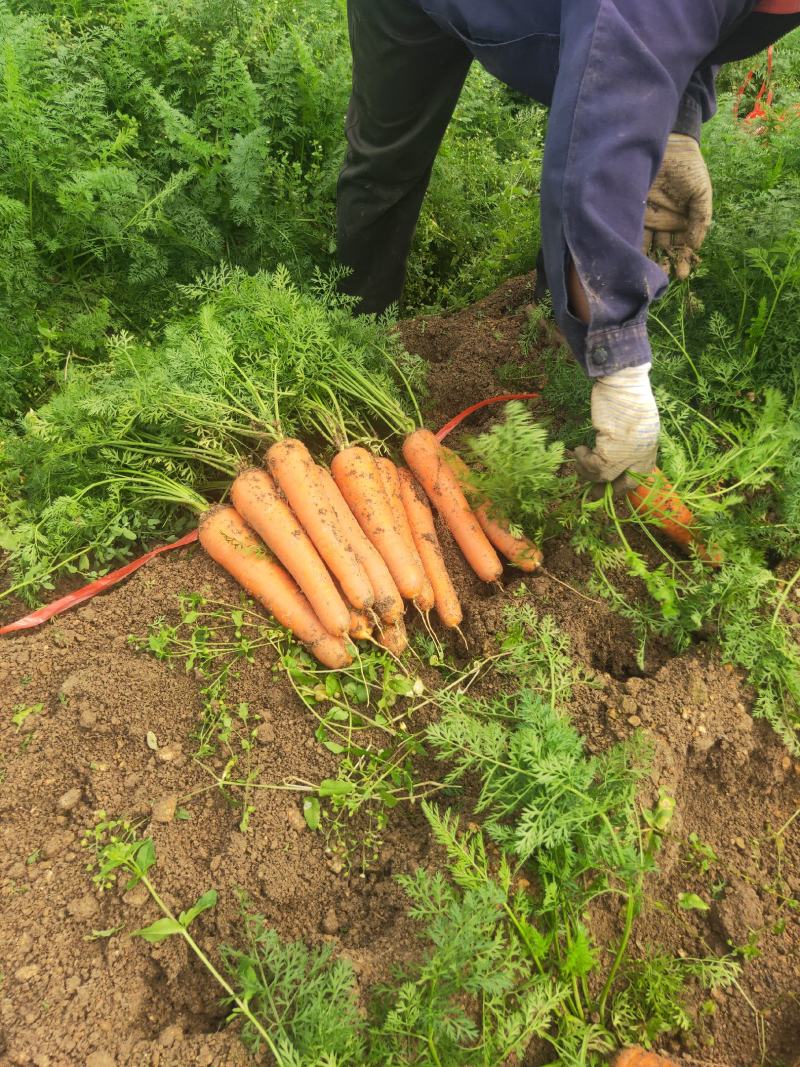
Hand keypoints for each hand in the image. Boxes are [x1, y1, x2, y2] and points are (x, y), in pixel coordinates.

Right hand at [573, 363, 658, 491]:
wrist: (623, 382)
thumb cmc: (628, 396)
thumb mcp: (636, 422)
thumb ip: (631, 441)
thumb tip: (616, 453)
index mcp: (650, 448)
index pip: (641, 477)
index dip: (623, 485)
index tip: (609, 487)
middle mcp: (643, 454)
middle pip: (626, 483)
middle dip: (608, 489)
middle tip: (592, 494)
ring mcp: (629, 453)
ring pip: (605, 476)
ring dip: (588, 470)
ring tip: (580, 458)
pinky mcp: (612, 448)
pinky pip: (595, 465)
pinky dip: (583, 460)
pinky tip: (578, 449)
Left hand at [644, 134, 711, 280]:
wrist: (668, 148)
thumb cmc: (689, 169)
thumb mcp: (702, 193)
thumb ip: (701, 219)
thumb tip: (696, 246)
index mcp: (684, 221)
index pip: (684, 247)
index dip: (684, 261)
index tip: (683, 275)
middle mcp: (666, 224)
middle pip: (665, 251)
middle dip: (665, 266)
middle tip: (663, 278)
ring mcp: (649, 220)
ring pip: (648, 246)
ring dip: (648, 261)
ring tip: (648, 275)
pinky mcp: (634, 213)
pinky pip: (634, 234)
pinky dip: (634, 247)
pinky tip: (634, 260)